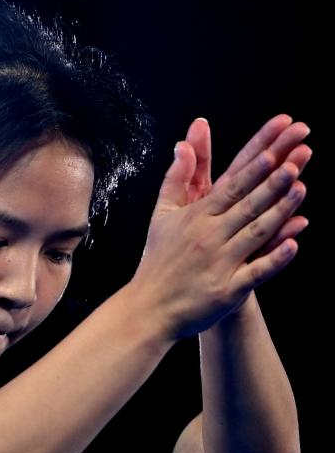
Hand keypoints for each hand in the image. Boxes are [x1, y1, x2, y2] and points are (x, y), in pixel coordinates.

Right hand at [129, 114, 311, 340]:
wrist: (149, 307)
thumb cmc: (159, 259)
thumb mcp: (162, 216)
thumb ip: (175, 179)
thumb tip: (182, 145)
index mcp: (194, 218)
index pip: (229, 188)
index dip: (252, 170)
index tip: (272, 151)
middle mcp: (207, 238)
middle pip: (246, 206)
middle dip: (272, 182)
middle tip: (296, 160)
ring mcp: (220, 264)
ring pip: (256, 233)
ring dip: (280, 211)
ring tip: (302, 189)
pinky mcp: (228, 290)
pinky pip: (257, 271)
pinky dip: (275, 257)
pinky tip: (294, 242)